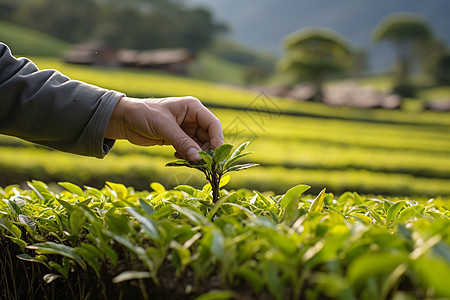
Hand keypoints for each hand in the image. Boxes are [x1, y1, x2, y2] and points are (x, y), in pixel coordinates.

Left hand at [105, 96, 223, 161]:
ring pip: (199, 146)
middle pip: (209, 137)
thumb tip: (198, 159)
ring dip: (195, 155)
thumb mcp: (164, 127)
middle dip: (205, 151)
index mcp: (193, 107)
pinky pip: (189, 150)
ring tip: (188, 161)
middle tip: (201, 164)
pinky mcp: (178, 139)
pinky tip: (177, 157)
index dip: (217, 140)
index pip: (212, 124)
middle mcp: (192, 118)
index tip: (216, 156)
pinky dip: (187, 156)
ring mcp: (186, 129)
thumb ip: (182, 142)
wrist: (124, 120)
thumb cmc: (143, 114)